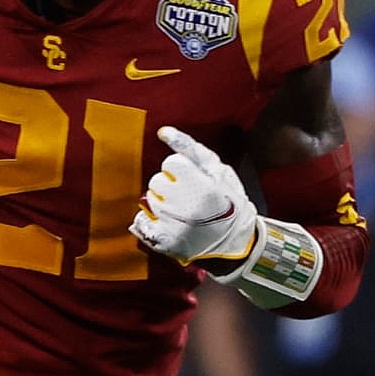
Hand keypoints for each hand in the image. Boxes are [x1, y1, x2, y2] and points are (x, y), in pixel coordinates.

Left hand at [132, 126, 258, 268]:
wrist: (235, 243)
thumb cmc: (228, 202)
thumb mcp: (221, 172)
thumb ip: (192, 150)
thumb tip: (163, 132)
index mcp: (203, 187)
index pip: (171, 163)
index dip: (180, 170)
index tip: (192, 180)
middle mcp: (187, 206)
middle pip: (156, 181)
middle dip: (169, 185)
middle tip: (188, 197)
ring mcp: (174, 225)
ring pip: (148, 199)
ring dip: (160, 202)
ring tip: (181, 211)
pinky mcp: (164, 241)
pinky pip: (140, 221)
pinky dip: (149, 220)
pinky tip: (168, 223)